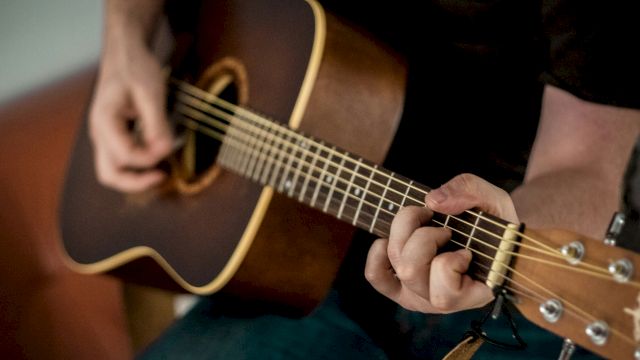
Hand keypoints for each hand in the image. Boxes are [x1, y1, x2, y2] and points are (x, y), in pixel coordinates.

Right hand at [89, 37, 172, 192]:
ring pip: (112, 171)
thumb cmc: (135, 68)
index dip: (150, 158)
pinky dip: (136, 166)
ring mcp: (104, 136)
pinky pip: (120, 160)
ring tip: (160, 171)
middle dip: (136, 182)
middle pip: (109, 175)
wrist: (124, 54)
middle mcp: (99, 133)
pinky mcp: (113, 136)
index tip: (169, 147)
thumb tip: (165, 150)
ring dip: (135, 177)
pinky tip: (155, 157)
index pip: (125, 156)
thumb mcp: (151, 93)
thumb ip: (157, 124)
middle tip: (162, 177)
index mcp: (104, 121)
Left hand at [365, 173, 518, 312]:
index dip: (451, 262)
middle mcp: (441, 302)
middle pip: (410, 271)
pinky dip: (378, 253)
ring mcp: (418, 295)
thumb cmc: (494, 223)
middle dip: (424, 236)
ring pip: (396, 265)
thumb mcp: (494, 200)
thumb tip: (433, 201)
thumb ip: (470, 192)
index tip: (467, 249)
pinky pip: (376, 275)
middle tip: (444, 228)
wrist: (487, 233)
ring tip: (425, 224)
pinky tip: (392, 237)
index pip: (445, 294)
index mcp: (471, 295)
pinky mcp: (400, 286)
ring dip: (405, 234)